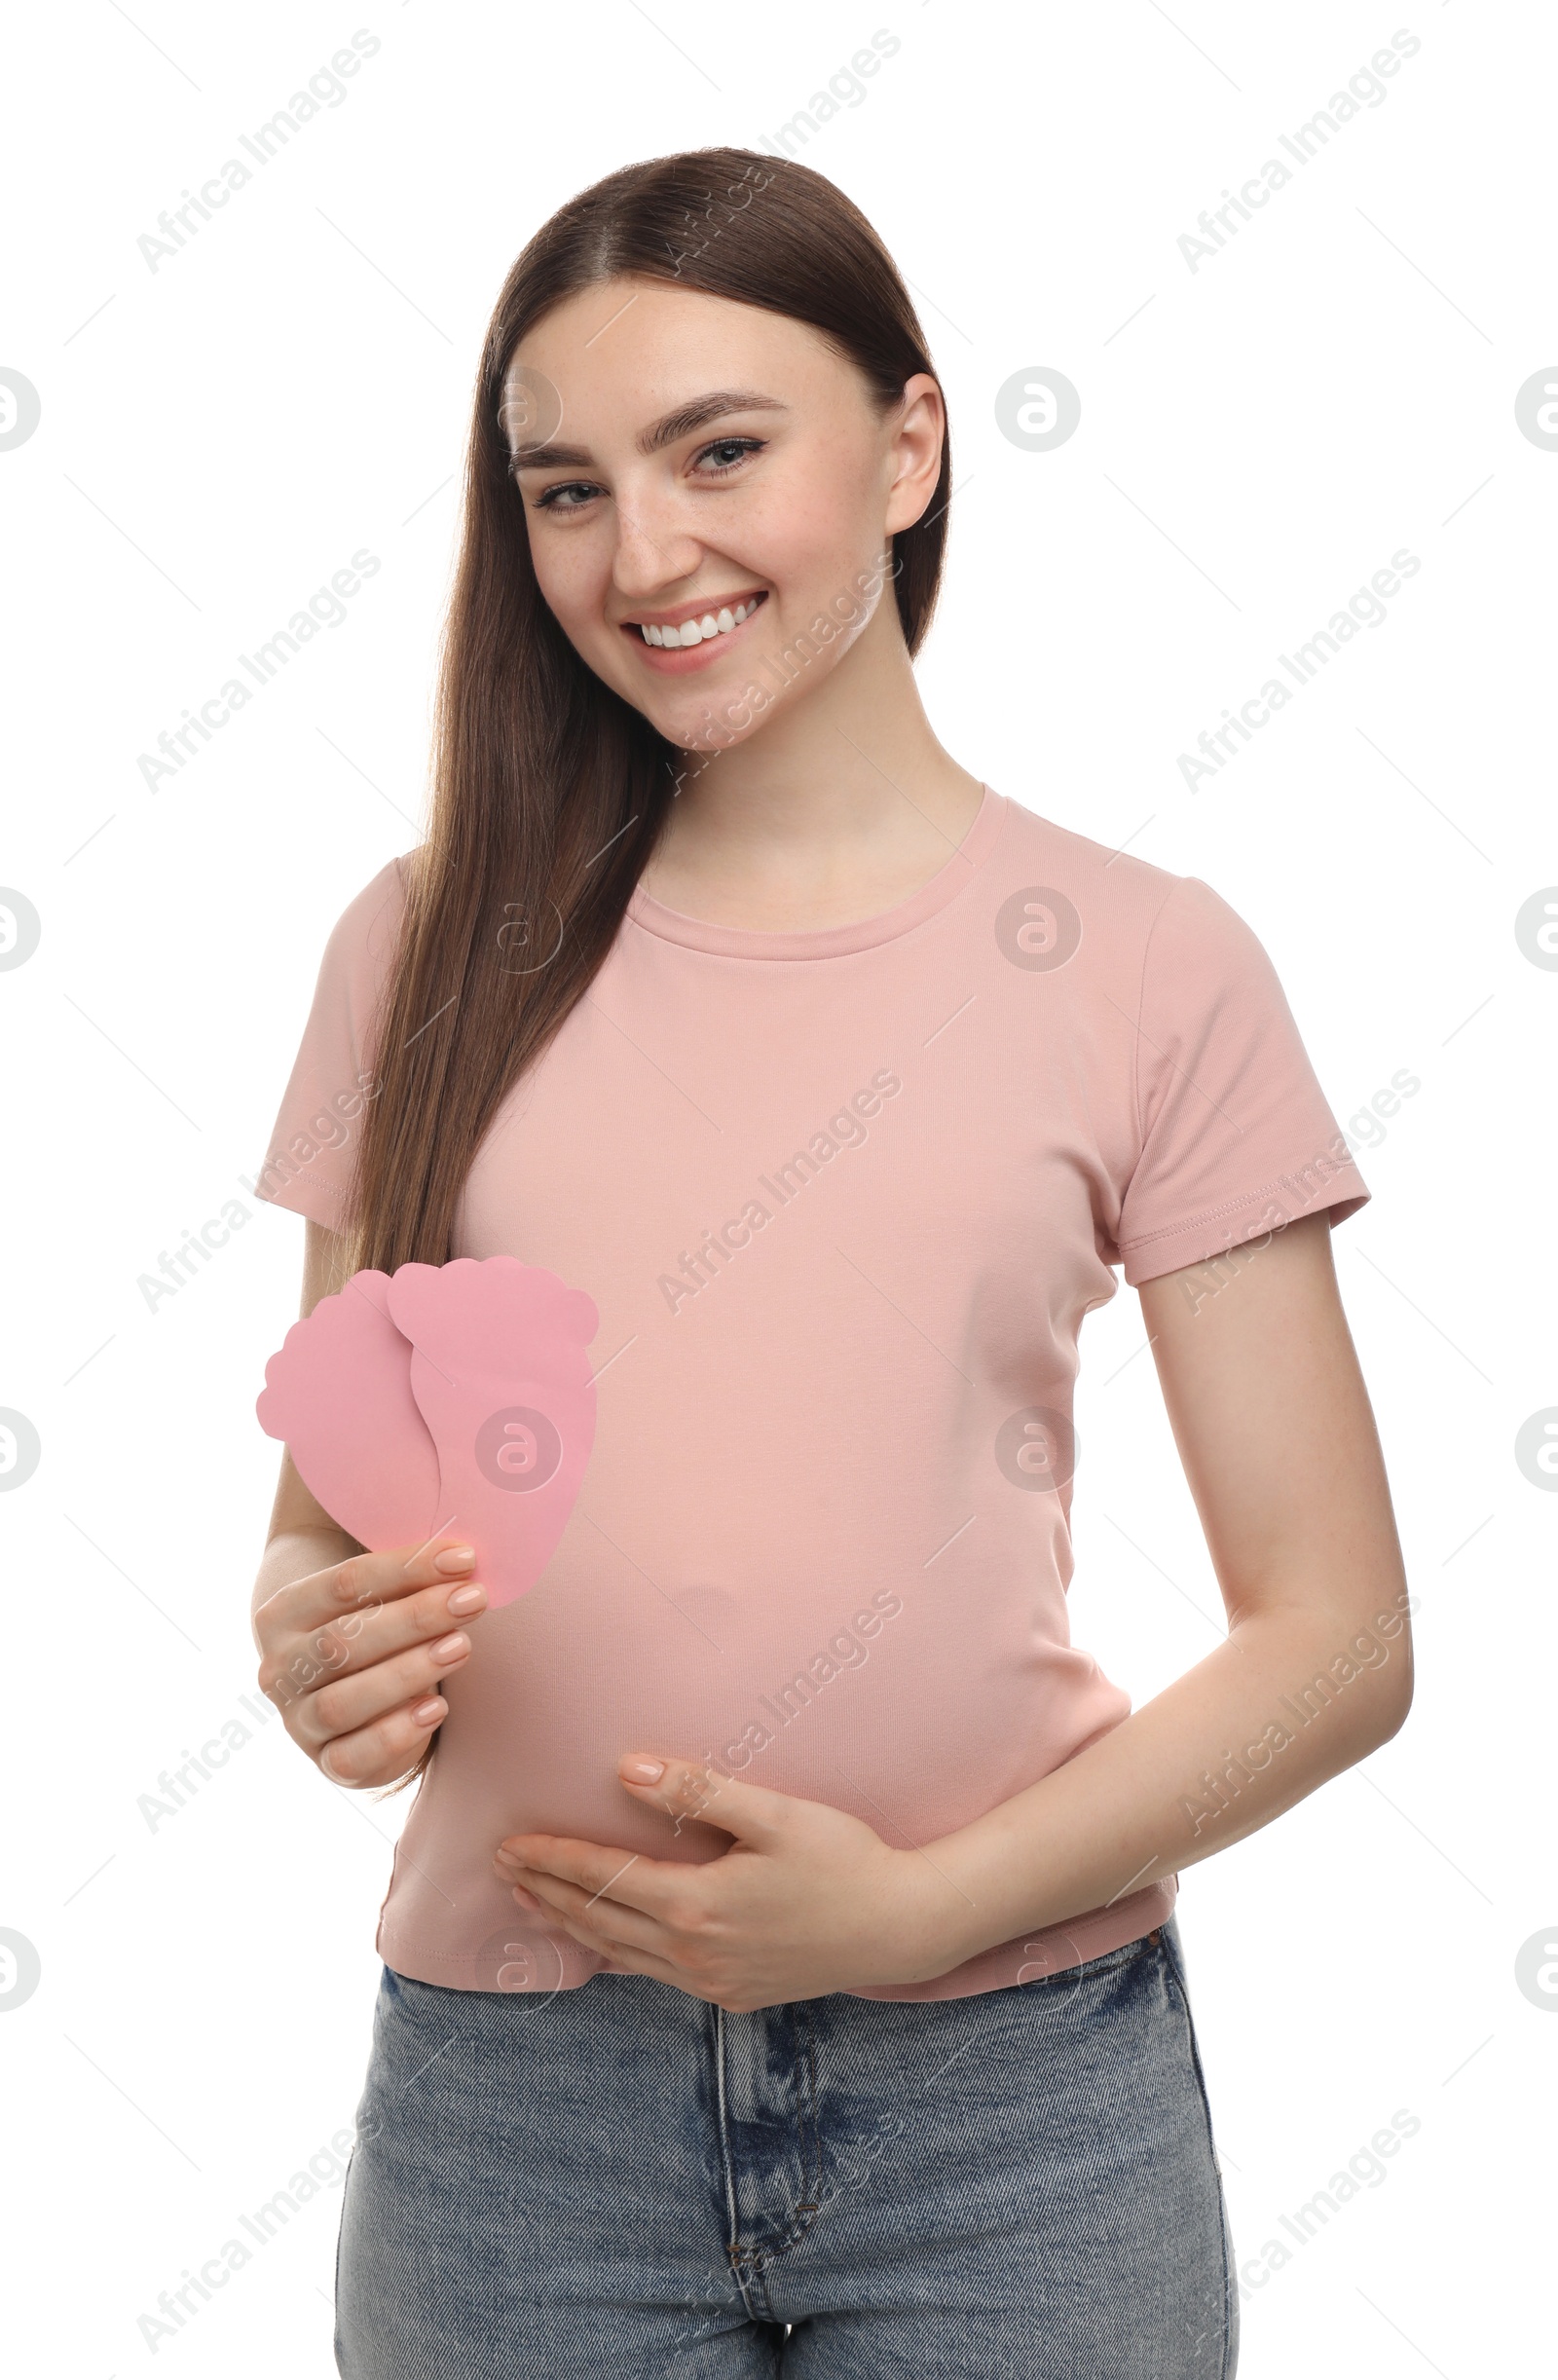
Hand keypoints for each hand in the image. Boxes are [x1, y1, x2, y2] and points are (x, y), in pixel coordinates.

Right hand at [254, 1538, 486, 1786]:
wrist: (353, 1702)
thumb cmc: (374, 1634)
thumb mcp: (379, 1601)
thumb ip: (406, 1580)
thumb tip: (460, 1559)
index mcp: (285, 1612)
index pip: (344, 1583)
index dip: (406, 1568)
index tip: (463, 1558)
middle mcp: (280, 1667)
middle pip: (342, 1641)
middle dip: (415, 1618)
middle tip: (471, 1600)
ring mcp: (297, 1719)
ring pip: (343, 1701)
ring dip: (408, 1672)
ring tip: (461, 1646)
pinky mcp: (325, 1761)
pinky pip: (352, 1756)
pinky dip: (396, 1734)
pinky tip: (436, 1708)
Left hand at [493, 1754, 960, 2009]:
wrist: (899, 1926)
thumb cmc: (844, 1859)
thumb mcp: (776, 1814)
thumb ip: (699, 1791)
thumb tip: (627, 1771)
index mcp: (698, 1906)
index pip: (604, 1879)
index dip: (552, 1860)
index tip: (509, 1843)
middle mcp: (694, 1953)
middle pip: (599, 1920)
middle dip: (547, 1892)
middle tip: (501, 1868)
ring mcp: (712, 1981)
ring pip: (620, 1955)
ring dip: (572, 1925)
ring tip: (533, 1902)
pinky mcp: (732, 1994)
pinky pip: (653, 1975)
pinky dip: (614, 1954)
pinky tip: (603, 1942)